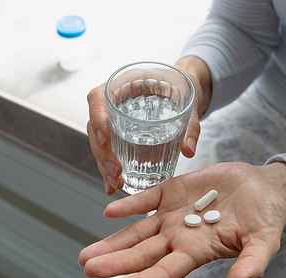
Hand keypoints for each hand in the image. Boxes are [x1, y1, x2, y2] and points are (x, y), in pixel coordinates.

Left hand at [79, 162, 285, 277]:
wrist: (260, 187)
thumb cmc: (265, 217)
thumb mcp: (265, 241)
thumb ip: (253, 262)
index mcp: (197, 251)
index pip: (166, 272)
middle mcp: (178, 236)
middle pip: (141, 253)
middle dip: (114, 262)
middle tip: (87, 268)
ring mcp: (171, 215)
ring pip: (136, 231)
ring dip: (111, 241)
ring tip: (86, 255)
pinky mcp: (171, 191)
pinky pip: (145, 200)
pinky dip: (129, 206)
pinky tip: (110, 212)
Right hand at [87, 56, 211, 194]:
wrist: (180, 87)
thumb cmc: (179, 85)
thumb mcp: (187, 100)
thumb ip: (190, 124)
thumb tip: (189, 149)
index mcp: (121, 84)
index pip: (98, 98)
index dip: (98, 119)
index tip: (105, 139)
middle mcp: (111, 102)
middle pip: (95, 127)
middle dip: (102, 152)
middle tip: (116, 171)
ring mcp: (112, 119)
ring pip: (98, 143)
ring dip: (103, 165)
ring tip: (116, 183)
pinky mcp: (117, 134)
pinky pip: (108, 151)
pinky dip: (109, 169)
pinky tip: (113, 186)